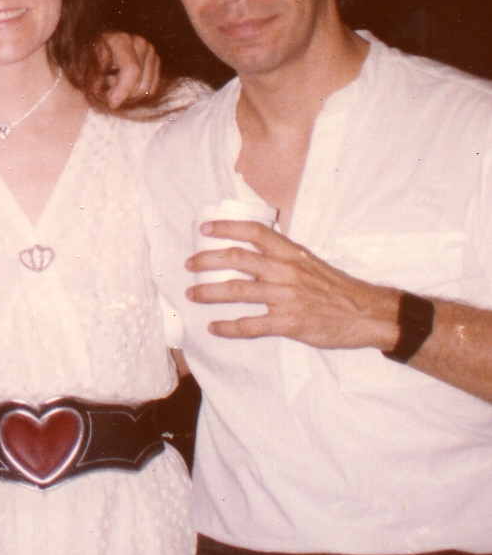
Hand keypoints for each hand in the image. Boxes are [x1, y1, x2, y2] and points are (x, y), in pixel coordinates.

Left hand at [96, 31, 160, 107]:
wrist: (100, 44)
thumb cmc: (91, 55)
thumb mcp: (88, 65)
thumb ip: (96, 80)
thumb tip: (112, 100)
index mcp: (121, 40)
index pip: (132, 69)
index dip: (124, 90)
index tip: (113, 104)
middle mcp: (140, 43)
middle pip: (142, 82)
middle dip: (125, 94)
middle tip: (108, 91)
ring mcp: (150, 50)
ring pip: (148, 87)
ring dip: (129, 92)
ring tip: (114, 82)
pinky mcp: (155, 59)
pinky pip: (152, 87)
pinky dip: (138, 91)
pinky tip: (124, 83)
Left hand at [185, 220, 399, 350]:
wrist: (366, 313)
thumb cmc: (335, 287)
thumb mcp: (309, 261)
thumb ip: (282, 255)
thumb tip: (252, 249)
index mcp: (290, 252)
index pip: (253, 231)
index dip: (226, 227)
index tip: (204, 228)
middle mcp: (285, 270)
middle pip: (236, 259)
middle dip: (207, 260)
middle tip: (189, 266)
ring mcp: (286, 297)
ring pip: (237, 290)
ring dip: (209, 293)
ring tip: (192, 295)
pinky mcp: (289, 323)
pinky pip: (250, 325)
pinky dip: (228, 327)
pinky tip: (214, 327)